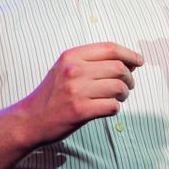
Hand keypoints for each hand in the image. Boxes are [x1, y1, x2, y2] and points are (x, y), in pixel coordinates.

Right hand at [16, 42, 142, 146]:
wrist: (31, 119)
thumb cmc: (52, 94)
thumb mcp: (64, 68)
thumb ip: (89, 62)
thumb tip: (127, 62)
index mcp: (70, 57)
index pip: (110, 48)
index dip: (129, 54)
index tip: (138, 61)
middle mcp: (74, 71)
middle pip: (118, 68)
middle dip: (129, 78)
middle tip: (128, 85)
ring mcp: (77, 91)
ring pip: (119, 87)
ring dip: (124, 94)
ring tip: (118, 97)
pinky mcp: (80, 111)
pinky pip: (112, 106)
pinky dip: (115, 108)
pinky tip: (107, 108)